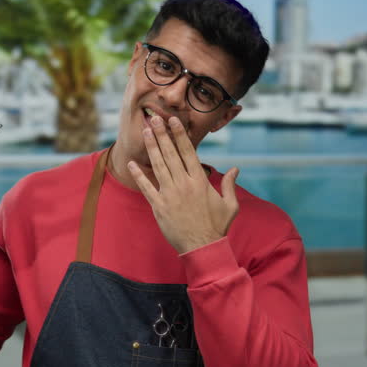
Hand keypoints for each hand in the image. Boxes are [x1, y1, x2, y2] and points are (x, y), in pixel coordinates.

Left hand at [128, 115, 239, 253]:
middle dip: (162, 134)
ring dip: (151, 147)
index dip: (180, 134)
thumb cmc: (217, 227)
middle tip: (154, 118)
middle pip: (171, 154)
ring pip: (158, 166)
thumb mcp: (230, 205)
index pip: (188, 152)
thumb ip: (229, 185)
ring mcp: (170, 195)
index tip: (174, 120)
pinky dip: (139, 175)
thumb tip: (235, 169)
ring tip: (145, 132)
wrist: (203, 248)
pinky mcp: (159, 207)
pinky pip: (147, 188)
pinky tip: (132, 163)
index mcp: (200, 182)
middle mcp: (184, 184)